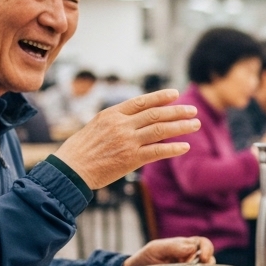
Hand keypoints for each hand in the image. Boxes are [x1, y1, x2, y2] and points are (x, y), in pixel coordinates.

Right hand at [54, 90, 198, 188]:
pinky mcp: (131, 159)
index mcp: (111, 114)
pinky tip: (185, 146)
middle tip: (193, 110)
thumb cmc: (80, 150)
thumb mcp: (96, 126)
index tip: (175, 94)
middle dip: (177, 111)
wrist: (70, 171)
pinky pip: (158, 151)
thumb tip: (136, 118)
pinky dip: (173, 148)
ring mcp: (127, 141)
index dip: (160, 97)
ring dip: (181, 126)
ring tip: (195, 124)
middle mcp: (121, 125)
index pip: (141, 102)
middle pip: (156, 114)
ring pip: (161, 130)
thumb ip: (116, 121)